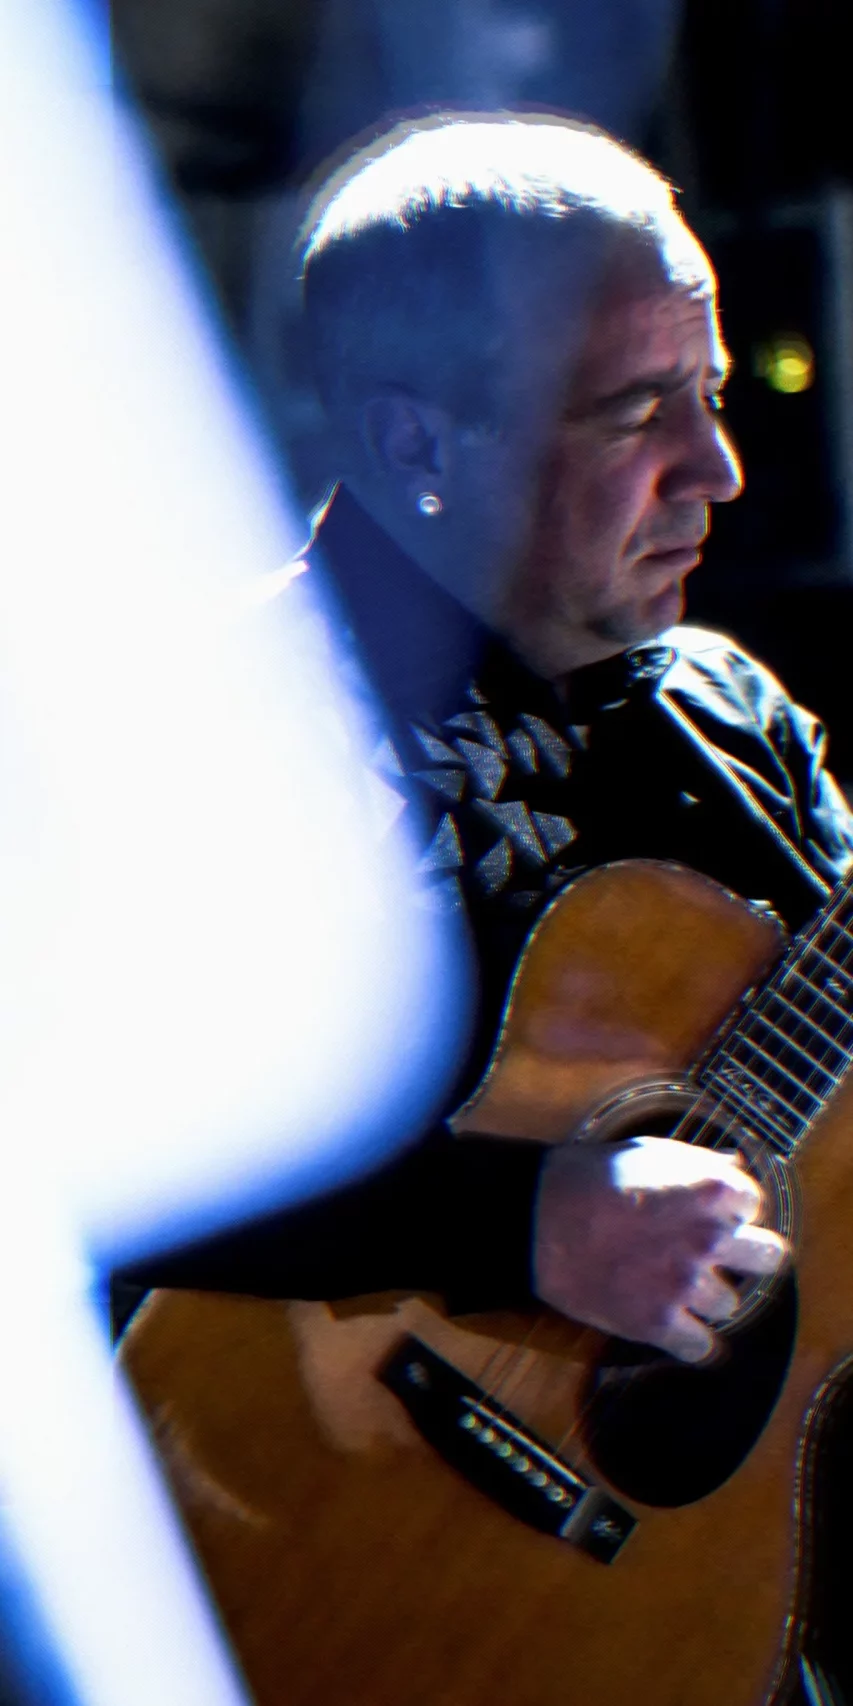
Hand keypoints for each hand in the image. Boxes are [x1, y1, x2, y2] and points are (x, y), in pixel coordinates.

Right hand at [533, 1135, 787, 1361]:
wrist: (534, 1220)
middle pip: (768, 1258)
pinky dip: (690, 1342)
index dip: (733, 1208)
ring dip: (707, 1296)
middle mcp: (709, 1239)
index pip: (753, 1204)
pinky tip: (676, 1328)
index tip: (714, 1211)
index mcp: (711, 1190)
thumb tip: (734, 1164)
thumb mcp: (647, 1152)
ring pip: (730, 1305)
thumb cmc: (588, 1177)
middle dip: (751, 1255)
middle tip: (722, 1254)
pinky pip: (700, 1348)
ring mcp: (685, 1284)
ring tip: (678, 1284)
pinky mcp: (657, 1323)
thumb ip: (698, 1162)